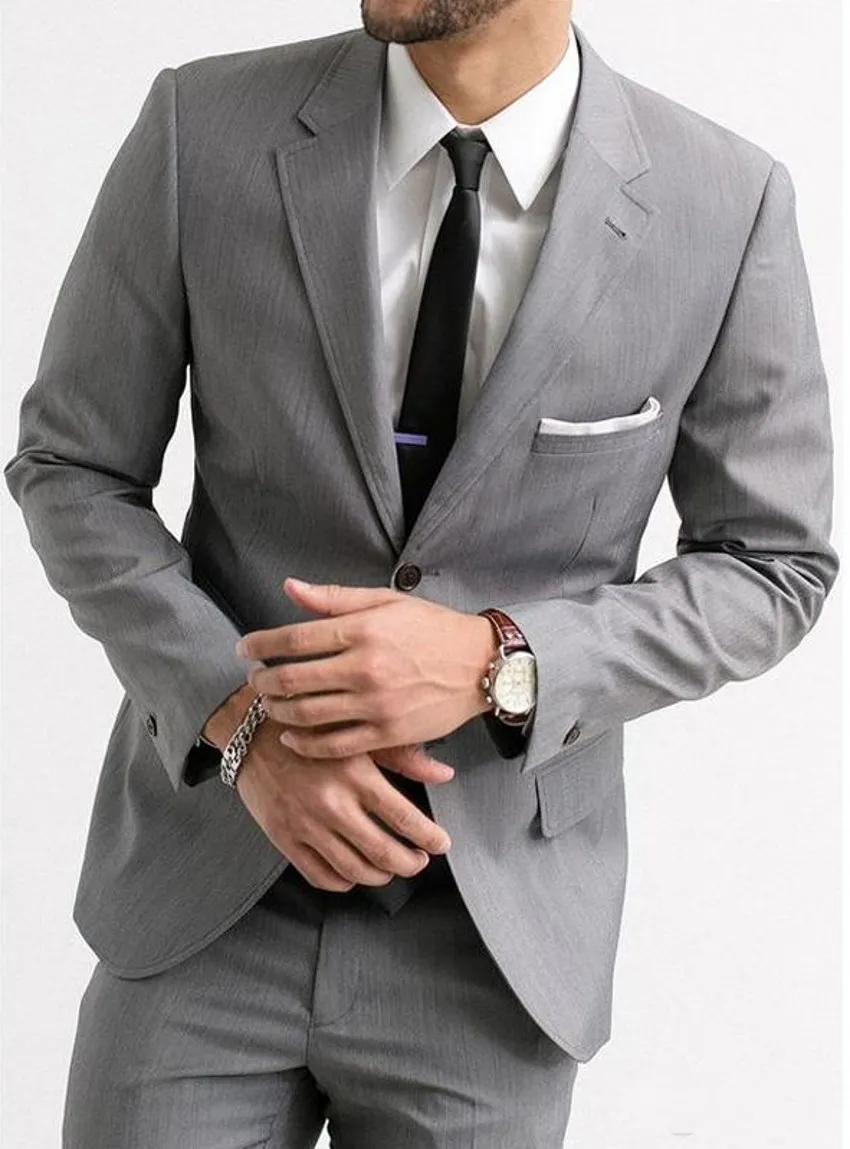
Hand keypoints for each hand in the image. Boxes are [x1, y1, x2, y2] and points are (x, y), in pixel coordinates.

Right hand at [234, 718, 454, 891]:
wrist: (250, 729)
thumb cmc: (310, 727)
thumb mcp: (359, 734)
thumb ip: (404, 757)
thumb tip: (443, 774)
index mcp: (356, 775)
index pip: (405, 819)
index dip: (429, 838)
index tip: (441, 844)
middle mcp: (332, 803)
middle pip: (383, 853)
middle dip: (410, 864)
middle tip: (420, 861)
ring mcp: (306, 824)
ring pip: (354, 870)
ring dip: (380, 876)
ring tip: (391, 869)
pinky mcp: (284, 837)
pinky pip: (319, 875)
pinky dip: (343, 882)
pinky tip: (353, 873)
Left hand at [236, 578, 497, 760]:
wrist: (481, 665)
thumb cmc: (432, 628)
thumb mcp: (386, 602)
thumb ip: (334, 599)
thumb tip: (289, 587)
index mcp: (363, 630)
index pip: (294, 638)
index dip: (259, 645)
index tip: (244, 649)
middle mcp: (365, 667)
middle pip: (291, 679)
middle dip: (261, 680)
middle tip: (252, 679)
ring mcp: (375, 704)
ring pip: (306, 714)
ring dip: (277, 710)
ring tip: (268, 704)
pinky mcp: (387, 733)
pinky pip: (334, 745)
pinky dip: (305, 743)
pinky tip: (292, 736)